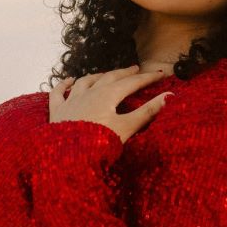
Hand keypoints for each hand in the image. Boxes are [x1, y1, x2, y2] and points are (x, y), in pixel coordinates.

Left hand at [49, 65, 173, 143]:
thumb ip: (147, 111)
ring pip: (85, 81)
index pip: (132, 83)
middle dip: (124, 73)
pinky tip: (68, 81)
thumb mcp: (127, 128)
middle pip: (110, 78)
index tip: (161, 73)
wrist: (67, 156)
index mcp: (108, 95)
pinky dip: (64, 84)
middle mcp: (89, 93)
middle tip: (136, 69)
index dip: (147, 78)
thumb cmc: (99, 144)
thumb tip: (169, 96)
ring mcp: (72, 100)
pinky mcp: (57, 111)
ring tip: (106, 74)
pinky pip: (59, 93)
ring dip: (98, 76)